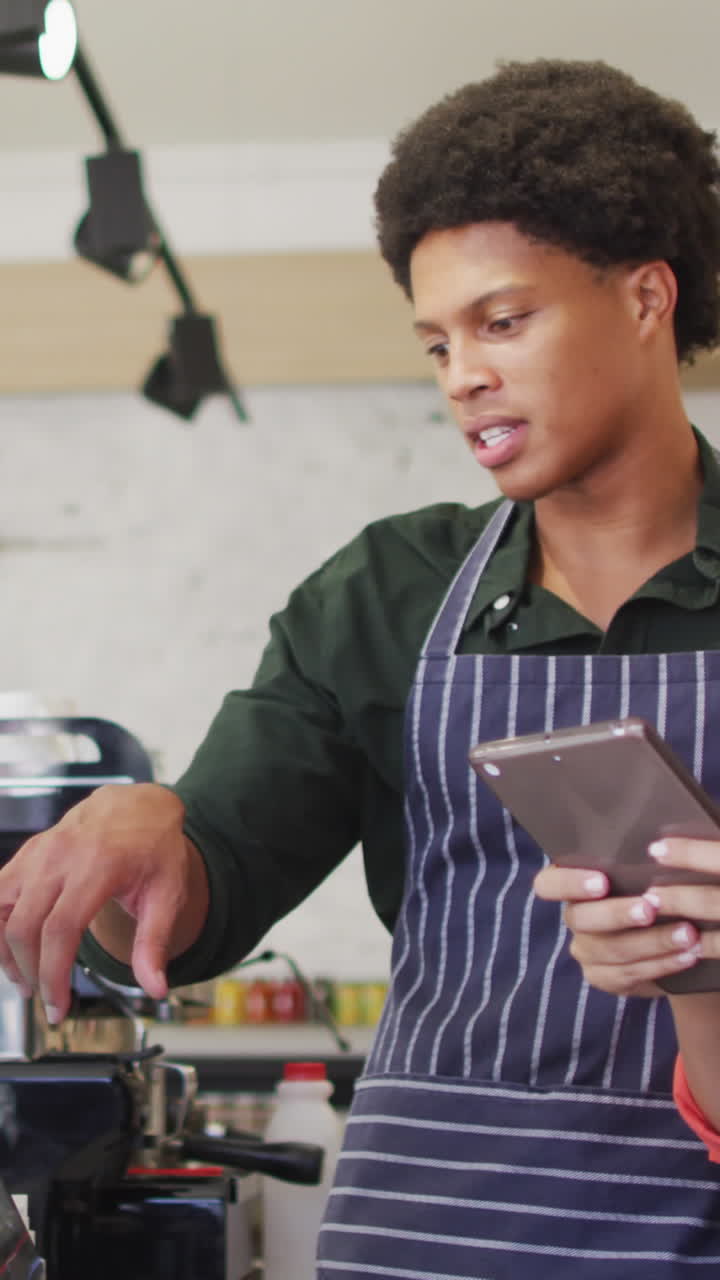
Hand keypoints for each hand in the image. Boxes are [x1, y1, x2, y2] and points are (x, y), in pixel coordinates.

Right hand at [0, 783, 206, 1023]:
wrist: (140, 804)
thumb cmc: (155, 847)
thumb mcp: (168, 893)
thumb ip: (155, 942)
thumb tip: (156, 987)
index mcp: (98, 865)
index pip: (60, 930)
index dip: (52, 975)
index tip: (58, 1007)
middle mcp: (61, 856)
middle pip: (25, 926)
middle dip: (30, 973)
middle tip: (47, 1000)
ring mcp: (39, 851)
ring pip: (1, 910)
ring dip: (6, 952)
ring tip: (26, 979)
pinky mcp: (29, 852)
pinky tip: (13, 947)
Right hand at [533, 853, 706, 997]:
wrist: (661, 933)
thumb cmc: (648, 888)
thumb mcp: (635, 873)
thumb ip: (631, 865)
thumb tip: (652, 848)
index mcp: (570, 884)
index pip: (548, 884)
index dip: (569, 883)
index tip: (602, 882)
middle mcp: (573, 918)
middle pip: (581, 919)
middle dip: (617, 914)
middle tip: (649, 909)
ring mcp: (585, 951)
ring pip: (610, 950)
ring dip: (652, 942)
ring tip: (686, 934)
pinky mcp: (604, 977)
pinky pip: (629, 974)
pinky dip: (662, 964)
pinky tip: (687, 955)